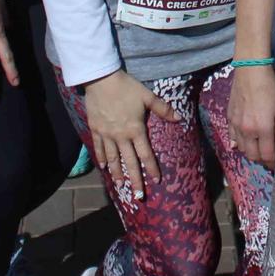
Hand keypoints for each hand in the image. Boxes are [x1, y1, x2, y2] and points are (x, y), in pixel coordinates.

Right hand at [83, 69, 179, 199]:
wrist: (101, 79)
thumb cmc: (126, 87)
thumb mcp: (147, 96)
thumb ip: (163, 109)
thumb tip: (179, 118)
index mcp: (135, 130)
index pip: (145, 154)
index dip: (152, 168)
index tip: (156, 181)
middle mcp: (121, 136)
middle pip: (129, 162)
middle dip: (135, 180)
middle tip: (139, 196)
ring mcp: (106, 134)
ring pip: (112, 159)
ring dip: (117, 173)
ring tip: (120, 186)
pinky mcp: (95, 129)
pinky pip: (98, 148)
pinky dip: (100, 159)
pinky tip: (103, 167)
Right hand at [228, 63, 274, 168]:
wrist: (250, 70)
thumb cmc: (270, 87)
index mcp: (262, 128)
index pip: (267, 155)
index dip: (274, 163)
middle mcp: (247, 130)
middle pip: (253, 156)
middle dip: (262, 160)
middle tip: (270, 157)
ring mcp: (236, 125)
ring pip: (242, 149)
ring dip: (251, 152)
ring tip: (259, 148)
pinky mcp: (229, 118)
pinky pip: (232, 138)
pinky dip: (239, 143)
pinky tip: (245, 141)